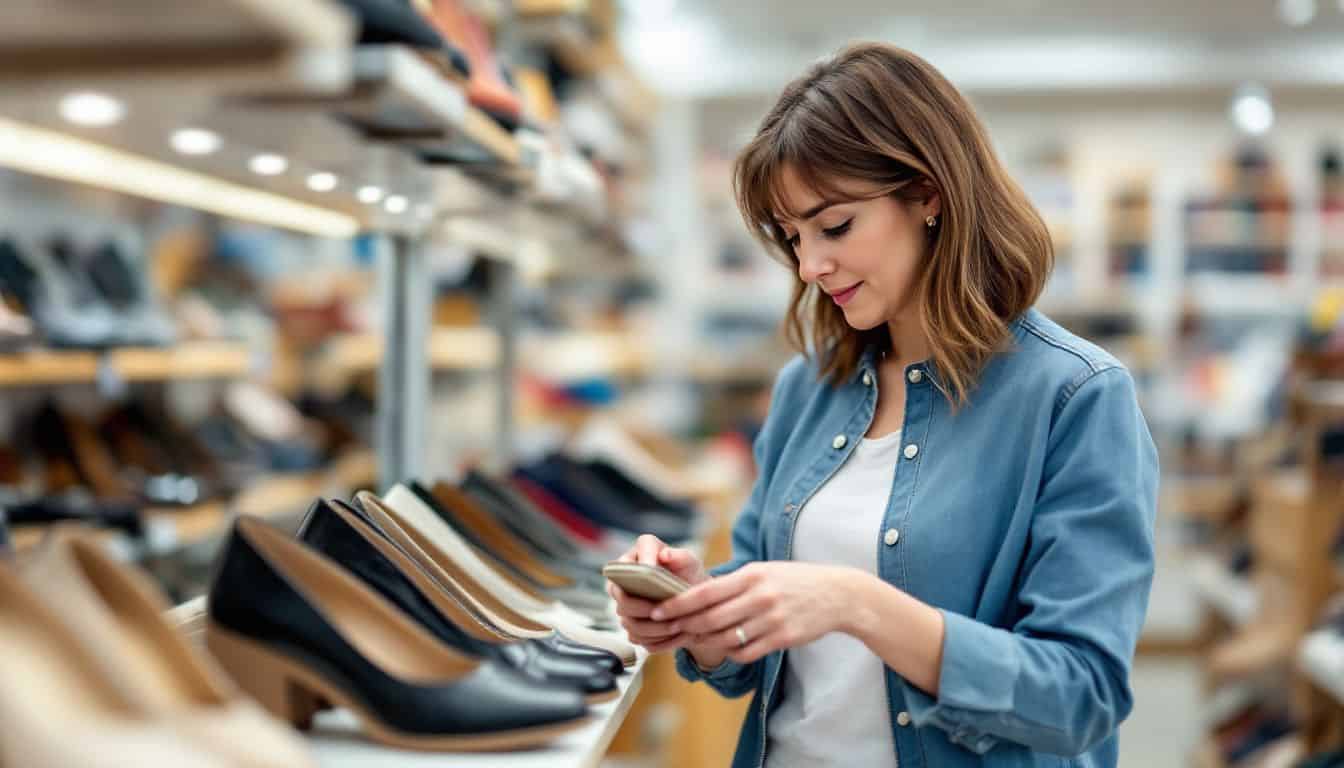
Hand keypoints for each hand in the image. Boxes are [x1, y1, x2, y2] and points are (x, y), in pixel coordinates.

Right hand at [608, 534, 709, 653]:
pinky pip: (637, 639)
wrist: (692, 598)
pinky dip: (657, 640)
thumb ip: (679, 556)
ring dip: (655, 628)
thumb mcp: (688, 561)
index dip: (636, 573)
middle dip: (646, 609)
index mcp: (632, 560)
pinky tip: (676, 636)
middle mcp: (621, 583)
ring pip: (629, 623)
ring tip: (677, 626)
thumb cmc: (687, 574)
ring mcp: (624, 606)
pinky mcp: (631, 627)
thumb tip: (665, 555)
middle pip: (622, 601)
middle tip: (669, 611)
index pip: (622, 568)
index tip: (655, 577)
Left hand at [650, 562, 859, 663]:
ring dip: (704, 642)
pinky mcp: (782, 639)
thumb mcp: (765, 570)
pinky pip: (746, 652)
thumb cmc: (794, 580)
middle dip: (685, 626)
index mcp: (752, 576)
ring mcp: (771, 620)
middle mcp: (760, 597)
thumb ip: (734, 581)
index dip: (678, 604)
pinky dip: (730, 652)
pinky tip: (725, 647)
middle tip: (668, 630)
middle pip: (710, 618)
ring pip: (725, 638)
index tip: (658, 610)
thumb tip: (697, 592)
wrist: (837, 595)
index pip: (706, 592)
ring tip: (693, 641)